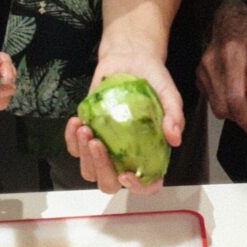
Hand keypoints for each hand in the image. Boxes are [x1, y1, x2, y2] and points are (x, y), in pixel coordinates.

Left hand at [64, 48, 182, 195]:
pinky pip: (74, 148)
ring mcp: (105, 147)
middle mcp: (126, 156)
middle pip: (110, 183)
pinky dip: (71, 139)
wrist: (131, 59)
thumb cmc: (153, 79)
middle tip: (98, 144)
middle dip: (101, 170)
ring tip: (86, 130)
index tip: (127, 174)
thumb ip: (174, 114)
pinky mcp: (88, 133)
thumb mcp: (168, 92)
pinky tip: (77, 122)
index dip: (137, 187)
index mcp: (149, 152)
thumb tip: (175, 138)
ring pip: (89, 170)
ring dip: (84, 156)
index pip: (146, 184)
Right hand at [197, 0, 246, 137]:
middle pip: (222, 106)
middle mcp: (212, 64)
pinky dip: (222, 101)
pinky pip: (210, 98)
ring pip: (215, 106)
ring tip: (245, 102)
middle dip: (239, 117)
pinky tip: (232, 92)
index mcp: (231, 55)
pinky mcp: (198, 74)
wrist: (227, 18)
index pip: (235, 96)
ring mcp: (202, 70)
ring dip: (231, 111)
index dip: (245, 117)